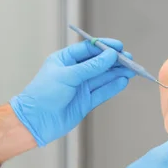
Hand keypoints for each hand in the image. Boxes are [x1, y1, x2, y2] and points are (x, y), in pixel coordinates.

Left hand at [9, 39, 134, 145]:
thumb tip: (110, 55)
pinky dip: (113, 87)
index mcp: (65, 60)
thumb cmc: (44, 93)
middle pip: (98, 63)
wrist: (35, 121)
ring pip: (102, 78)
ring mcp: (80, 87)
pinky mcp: (85, 102)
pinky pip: (102, 92)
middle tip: (129, 58)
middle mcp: (74, 72)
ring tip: (132, 69)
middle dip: (114, 60)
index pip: (88, 49)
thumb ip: (91, 67)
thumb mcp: (68, 75)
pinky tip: (123, 81)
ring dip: (117, 73)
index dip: (104, 47)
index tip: (119, 47)